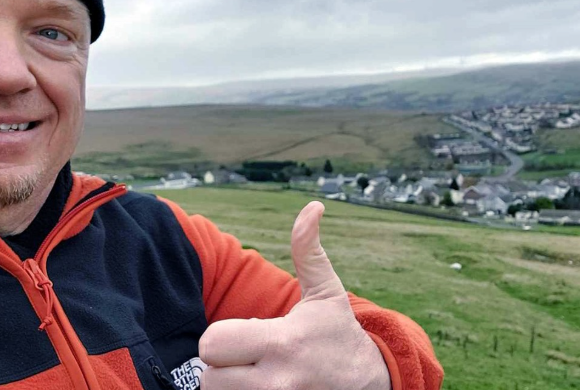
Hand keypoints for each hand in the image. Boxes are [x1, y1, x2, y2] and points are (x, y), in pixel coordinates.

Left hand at [198, 201, 391, 389]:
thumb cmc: (338, 334)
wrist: (371, 385)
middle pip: (208, 380)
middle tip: (243, 362)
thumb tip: (313, 206)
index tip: (242, 337)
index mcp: (283, 343)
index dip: (219, 339)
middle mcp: (277, 383)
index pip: (212, 343)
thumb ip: (309, 251)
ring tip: (252, 378)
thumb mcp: (327, 293)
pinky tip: (257, 389)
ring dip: (228, 387)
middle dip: (220, 369)